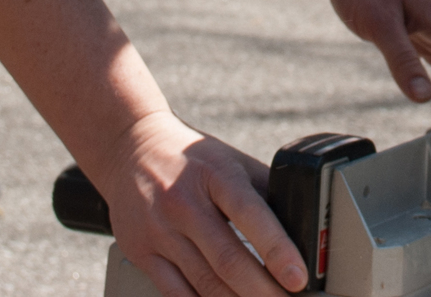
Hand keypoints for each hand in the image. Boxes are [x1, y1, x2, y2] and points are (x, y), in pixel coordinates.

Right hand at [104, 109, 304, 296]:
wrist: (129, 148)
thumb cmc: (193, 160)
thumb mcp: (232, 161)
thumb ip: (264, 191)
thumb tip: (302, 228)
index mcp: (215, 175)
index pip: (251, 214)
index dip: (278, 250)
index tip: (298, 278)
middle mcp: (184, 203)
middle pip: (228, 260)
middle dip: (263, 291)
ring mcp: (159, 230)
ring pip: (204, 284)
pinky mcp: (140, 252)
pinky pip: (175, 293)